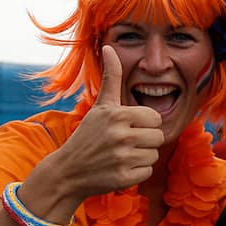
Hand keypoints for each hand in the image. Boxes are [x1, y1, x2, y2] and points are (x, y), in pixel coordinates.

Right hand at [43, 45, 162, 200]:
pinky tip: (119, 168)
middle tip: (124, 143)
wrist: (68, 171)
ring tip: (120, 155)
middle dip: (145, 141)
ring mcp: (121, 158)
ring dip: (140, 157)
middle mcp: (120, 136)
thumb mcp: (100, 105)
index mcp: (118, 115)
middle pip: (158, 137)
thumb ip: (111, 77)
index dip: (145, 123)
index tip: (128, 127)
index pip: (155, 118)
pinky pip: (146, 172)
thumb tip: (110, 47)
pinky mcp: (122, 178)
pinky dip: (135, 172)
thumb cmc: (88, 135)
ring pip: (153, 155)